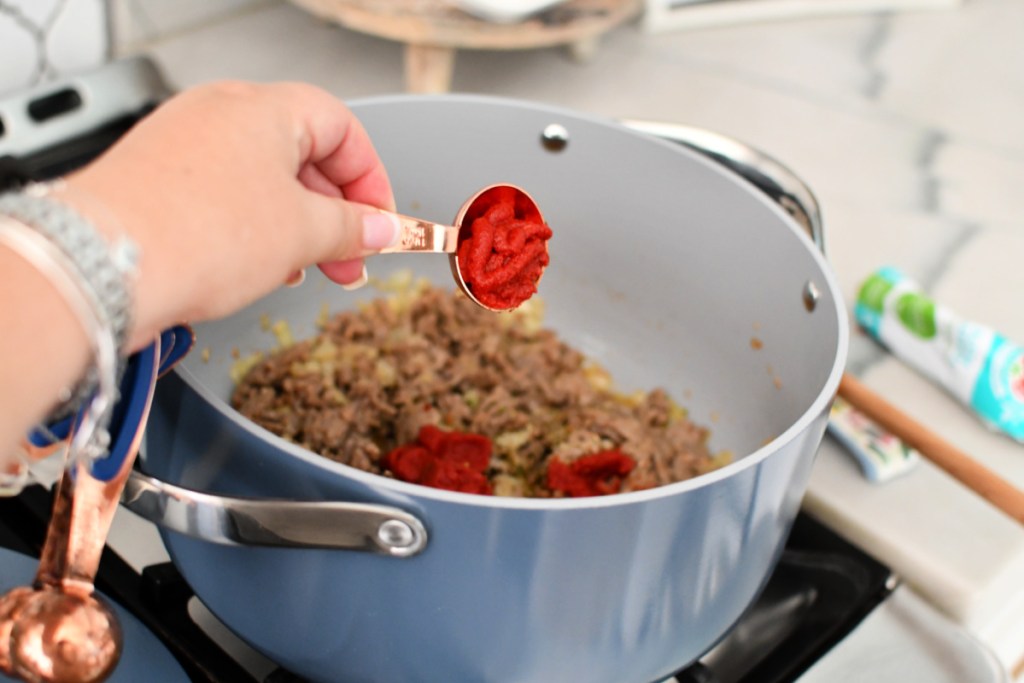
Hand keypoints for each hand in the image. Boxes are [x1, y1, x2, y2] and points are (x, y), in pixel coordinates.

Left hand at [56, 80, 397, 350]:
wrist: (104, 266)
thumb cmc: (195, 232)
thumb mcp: (302, 233)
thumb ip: (352, 227)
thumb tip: (379, 229)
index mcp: (263, 108)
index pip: (342, 129)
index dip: (371, 179)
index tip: (381, 223)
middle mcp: (218, 113)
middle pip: (302, 154)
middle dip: (334, 212)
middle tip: (350, 258)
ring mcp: (182, 144)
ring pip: (261, 179)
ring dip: (294, 224)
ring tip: (302, 268)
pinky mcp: (157, 179)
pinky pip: (222, 195)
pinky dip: (250, 227)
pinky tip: (255, 265)